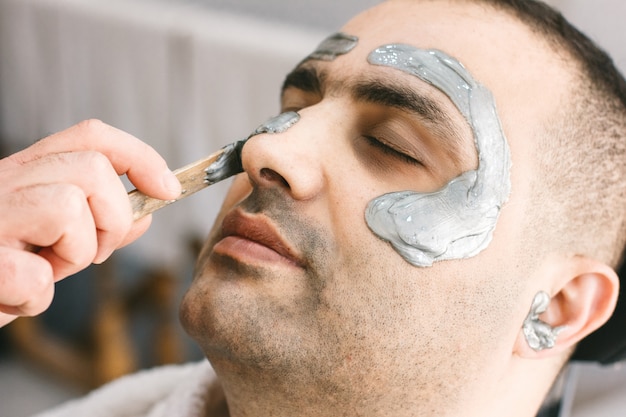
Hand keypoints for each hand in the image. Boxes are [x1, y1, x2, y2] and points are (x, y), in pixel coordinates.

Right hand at [0, 120, 180, 326]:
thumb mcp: (53, 242)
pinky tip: (15, 297)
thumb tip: (145, 213)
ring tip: (46, 270)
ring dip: (74, 254)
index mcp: (24, 172)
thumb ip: (99, 224)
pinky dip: (37, 297)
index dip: (139, 156)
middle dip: (110, 219)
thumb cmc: (0, 267)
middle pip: (91, 169)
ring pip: (68, 206)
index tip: (169, 189)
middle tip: (86, 252)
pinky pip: (36, 273)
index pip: (91, 137)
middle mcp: (3, 181)